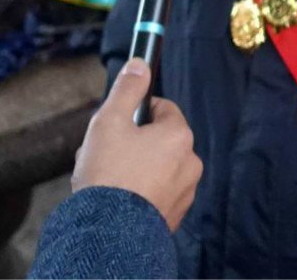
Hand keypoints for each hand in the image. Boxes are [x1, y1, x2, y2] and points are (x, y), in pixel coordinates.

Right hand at [72, 59, 201, 231]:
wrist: (109, 233)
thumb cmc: (109, 174)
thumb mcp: (110, 121)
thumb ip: (127, 89)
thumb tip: (140, 63)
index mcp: (179, 135)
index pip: (163, 108)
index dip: (139, 112)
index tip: (120, 122)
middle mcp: (190, 162)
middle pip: (160, 140)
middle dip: (134, 142)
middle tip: (106, 153)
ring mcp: (184, 192)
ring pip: (158, 167)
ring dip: (136, 168)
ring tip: (107, 179)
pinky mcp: (174, 216)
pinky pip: (157, 193)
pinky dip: (140, 192)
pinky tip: (116, 199)